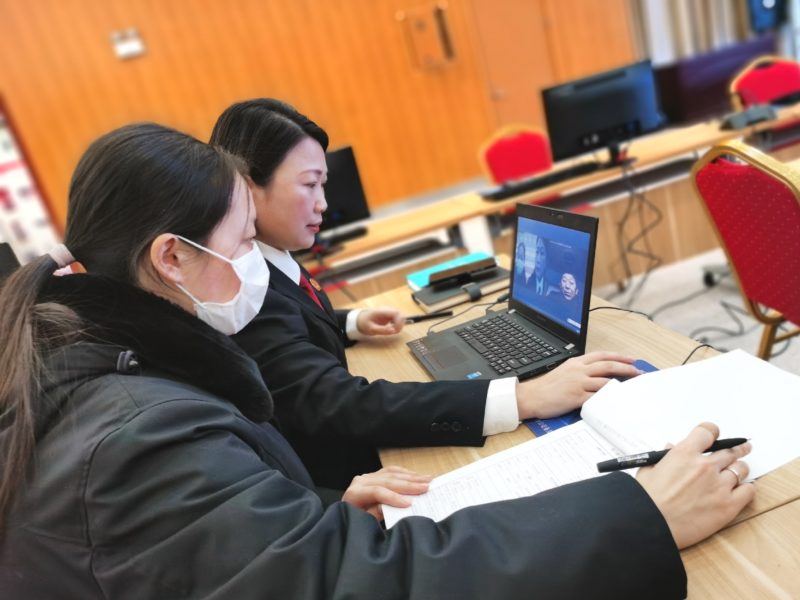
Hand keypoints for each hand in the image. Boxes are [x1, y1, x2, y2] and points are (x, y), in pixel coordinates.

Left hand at [342, 466, 431, 520]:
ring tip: (428, 479)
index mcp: (355, 494)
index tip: (410, 504)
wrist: (345, 518)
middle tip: (426, 487)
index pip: (377, 492)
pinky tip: (416, 475)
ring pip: (391, 473)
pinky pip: (391, 471)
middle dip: (409, 484)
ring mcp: (367, 477)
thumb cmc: (355, 523)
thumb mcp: (363, 523)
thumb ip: (375, 513)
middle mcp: (360, 481)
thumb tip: (391, 506)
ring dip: (411, 476)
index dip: (393, 497)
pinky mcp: (374, 475)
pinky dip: (405, 473)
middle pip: (387, 480)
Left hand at [356, 307, 404, 335]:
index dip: (399, 321)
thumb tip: (393, 331)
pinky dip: (397, 324)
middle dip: (399, 324)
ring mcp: (388, 311)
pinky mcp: (389, 314)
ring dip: (399, 324)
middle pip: (399, 314)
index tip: (395, 330)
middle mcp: (386, 309)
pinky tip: (392, 328)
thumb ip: (382, 330)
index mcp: (381, 311)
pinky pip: (397, 318)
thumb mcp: (371, 329)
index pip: (395, 313)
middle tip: (394, 332)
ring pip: (400, 316)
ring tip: (392, 330)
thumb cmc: (364, 323)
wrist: (360, 319)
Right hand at [515, 352, 639, 418]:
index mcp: (576, 362)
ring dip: (621, 384)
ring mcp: (578, 383)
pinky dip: (608, 398)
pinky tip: (617, 400)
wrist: (532, 396)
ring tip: (632, 388)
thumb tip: (596, 374)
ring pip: (605, 381)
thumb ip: (579, 370)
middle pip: (607, 365)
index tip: (630, 359)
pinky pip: (597, 397)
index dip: (618, 356)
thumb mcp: (564, 371)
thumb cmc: (546, 387)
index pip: (601, 355)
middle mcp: (579, 370)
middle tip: (638, 371)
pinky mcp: (576, 397)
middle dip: (626, 368)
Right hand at [636, 422, 754, 548]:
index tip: (714, 435)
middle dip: (737, 449)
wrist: (651, 525)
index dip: (712, 432)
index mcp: (684, 453)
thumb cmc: (646, 499)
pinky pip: (748, 491)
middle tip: (741, 449)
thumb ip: (663, 457)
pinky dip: (746, 489)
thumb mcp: (649, 471)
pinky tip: (740, 490)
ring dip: (740, 469)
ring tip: (738, 472)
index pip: (707, 431)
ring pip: (741, 469)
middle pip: (730, 450)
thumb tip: (670, 448)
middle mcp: (705, 466)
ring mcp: (719, 485)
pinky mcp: (728, 506)